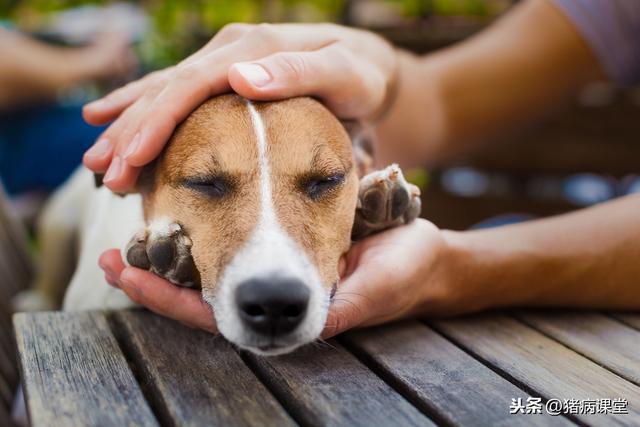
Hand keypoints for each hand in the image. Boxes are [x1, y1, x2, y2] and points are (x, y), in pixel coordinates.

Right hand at [82, 23, 396, 191]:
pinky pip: (177, 98)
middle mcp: (229, 53)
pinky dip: (144, 116)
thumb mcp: (342, 73)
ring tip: (97, 162)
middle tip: (102, 173)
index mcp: (250, 49)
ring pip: (163, 94)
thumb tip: (241, 77)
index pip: (190, 85)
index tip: (131, 158)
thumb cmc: (359, 76)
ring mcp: (224, 65)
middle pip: (166, 91)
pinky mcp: (225, 81)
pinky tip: (116, 127)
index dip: (156, 121)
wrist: (367, 69)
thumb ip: (298, 72)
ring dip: (128, 127)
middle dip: (130, 132)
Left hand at [98, 219, 454, 337]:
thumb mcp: (372, 287)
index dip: (174, 299)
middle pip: (202, 295)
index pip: (219, 315)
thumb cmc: (404, 270)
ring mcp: (278, 273)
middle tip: (110, 258)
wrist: (422, 257)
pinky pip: (236, 241)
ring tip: (129, 236)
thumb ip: (334, 305)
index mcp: (291, 312)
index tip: (128, 273)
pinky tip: (176, 205)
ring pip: (213, 269)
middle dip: (155, 280)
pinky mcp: (285, 246)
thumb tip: (287, 317)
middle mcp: (276, 295)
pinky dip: (204, 228)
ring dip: (169, 254)